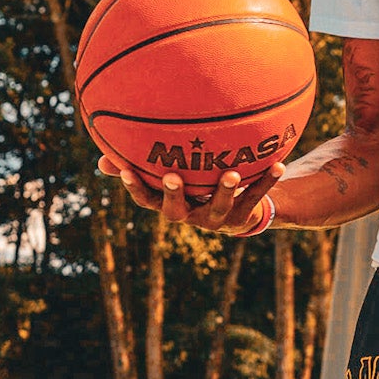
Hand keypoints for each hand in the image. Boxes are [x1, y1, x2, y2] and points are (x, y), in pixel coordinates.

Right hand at [97, 153, 285, 233]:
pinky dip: (267, 181)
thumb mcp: (169, 179)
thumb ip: (138, 168)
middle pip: (178, 211)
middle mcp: (191, 216)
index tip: (127, 170)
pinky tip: (278, 164)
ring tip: (232, 173)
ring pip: (220, 207)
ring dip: (226, 191)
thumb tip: (100, 160)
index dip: (135, 187)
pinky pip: (256, 196)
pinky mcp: (243, 215)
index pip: (146, 200)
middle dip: (175, 194)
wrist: (239, 213)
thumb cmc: (195, 189)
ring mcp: (217, 218)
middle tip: (173, 176)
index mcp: (171, 205)